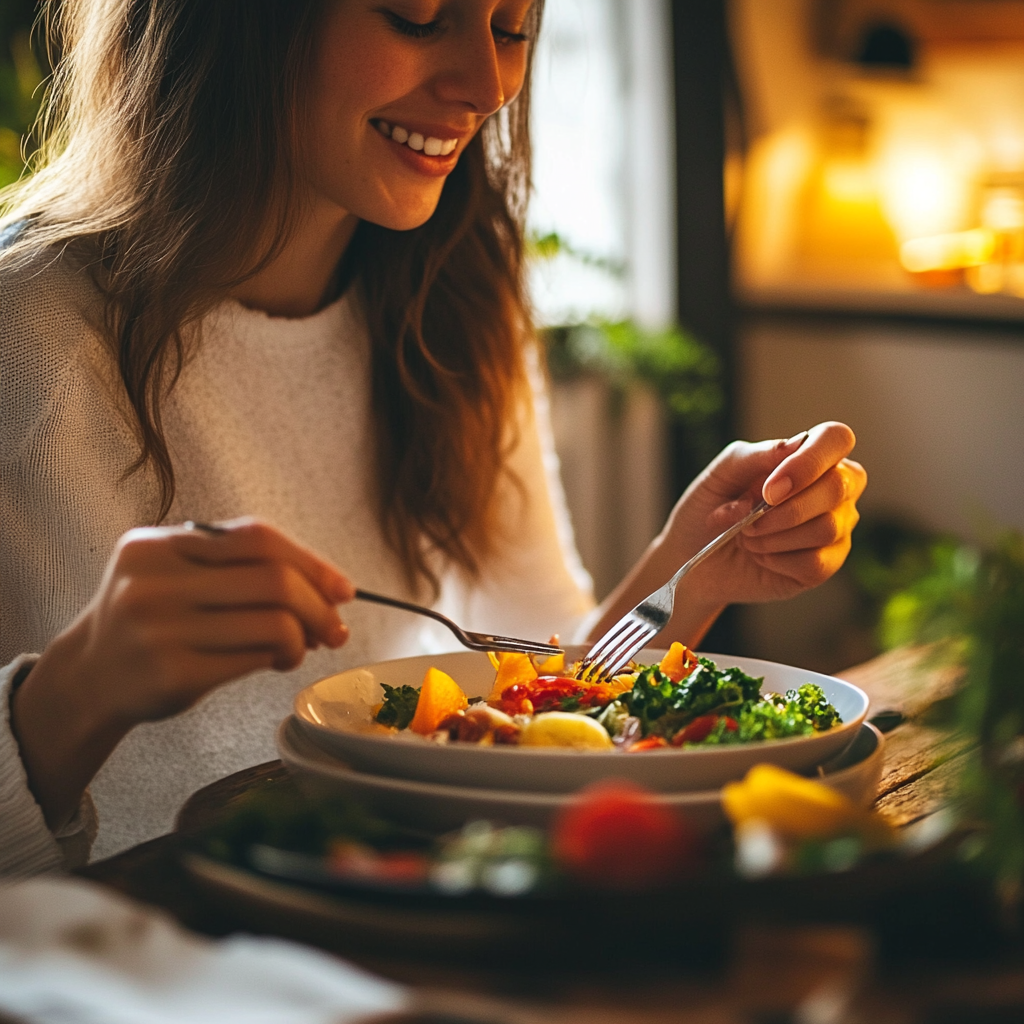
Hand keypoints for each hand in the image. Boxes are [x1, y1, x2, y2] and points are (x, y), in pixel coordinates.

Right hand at [11, 518, 353, 827]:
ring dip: (304, 638)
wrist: (92, 677)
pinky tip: (277, 661)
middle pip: (274, 581)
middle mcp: (154, 583)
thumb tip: (331, 589)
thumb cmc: (153, 619)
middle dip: (319, 606)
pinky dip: (281, 658)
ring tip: (300, 646)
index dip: (312, 562)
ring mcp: (160, 630)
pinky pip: (255, 658)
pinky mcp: (172, 674)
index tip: (343, 588)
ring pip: (273, 623)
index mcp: (157, 546)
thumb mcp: (178, 573)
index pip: (257, 538)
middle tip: (334, 627)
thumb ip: (241, 567)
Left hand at [666, 421, 866, 607]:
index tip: (769, 489)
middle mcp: (833, 489)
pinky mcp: (827, 564)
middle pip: (838, 486)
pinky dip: (778, 560)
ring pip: (827, 527)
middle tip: (748, 521)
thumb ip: (755, 456)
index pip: (836, 438)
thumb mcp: (721, 475)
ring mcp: (835, 527)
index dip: (808, 462)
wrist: (693, 559)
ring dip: (774, 536)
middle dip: (785, 509)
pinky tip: (761, 556)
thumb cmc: (709, 509)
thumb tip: (795, 444)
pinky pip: (816, 563)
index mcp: (809, 456)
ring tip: (747, 538)